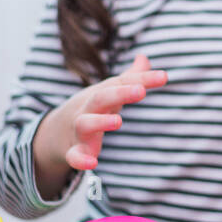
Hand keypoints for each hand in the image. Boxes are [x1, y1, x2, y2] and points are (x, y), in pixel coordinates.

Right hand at [44, 53, 167, 169]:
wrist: (57, 131)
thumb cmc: (93, 108)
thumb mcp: (109, 91)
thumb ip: (131, 76)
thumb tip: (144, 57)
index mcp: (102, 93)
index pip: (122, 82)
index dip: (143, 79)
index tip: (164, 76)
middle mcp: (90, 109)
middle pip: (102, 97)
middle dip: (120, 93)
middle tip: (141, 90)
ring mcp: (80, 130)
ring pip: (85, 123)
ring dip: (100, 122)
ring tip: (118, 121)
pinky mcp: (74, 151)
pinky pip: (74, 156)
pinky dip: (80, 160)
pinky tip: (93, 164)